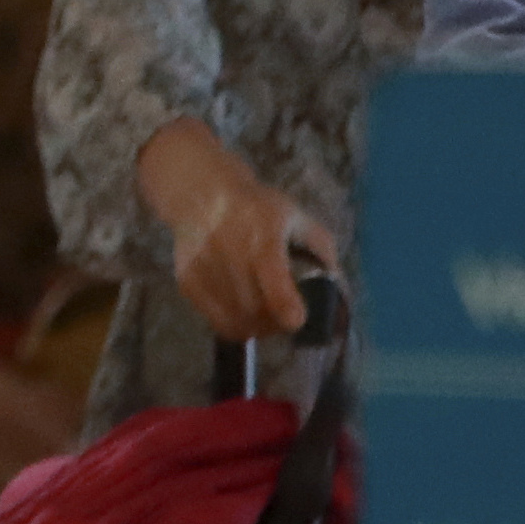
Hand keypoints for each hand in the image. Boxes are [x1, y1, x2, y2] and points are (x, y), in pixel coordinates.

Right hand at [140, 123, 328, 343]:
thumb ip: (321, 252)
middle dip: (275, 324)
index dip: (286, 307)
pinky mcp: (187, 281)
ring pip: (235, 321)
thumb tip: (336, 288)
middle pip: (255, 310)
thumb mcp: (296, 218)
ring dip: (255, 328)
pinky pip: (215, 320)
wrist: (202, 195)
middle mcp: (230, 255)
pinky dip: (234, 325)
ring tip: (264, 319)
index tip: (296, 320)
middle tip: (284, 319)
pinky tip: (242, 313)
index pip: (272, 281)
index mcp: (264, 239)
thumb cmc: (256, 208)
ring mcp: (205, 270)